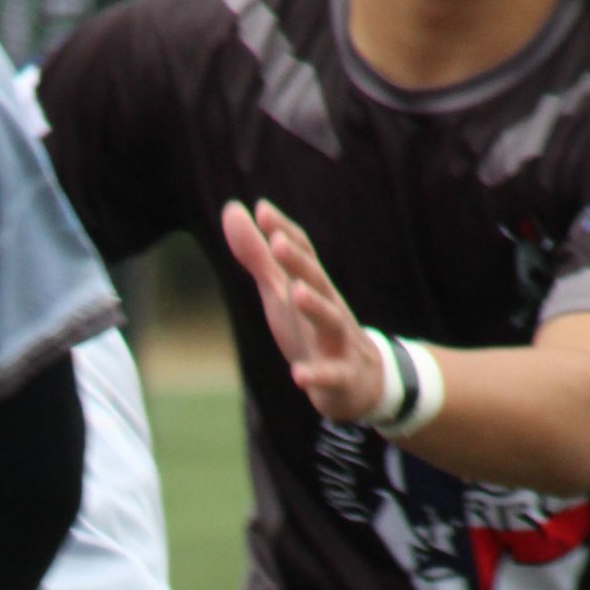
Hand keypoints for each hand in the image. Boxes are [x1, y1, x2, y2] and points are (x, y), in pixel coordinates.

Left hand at [221, 198, 391, 424]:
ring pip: (330, 321)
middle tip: (277, 242)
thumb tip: (232, 209)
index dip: (284, 232)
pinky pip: (331, 376)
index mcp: (313, 287)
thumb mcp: (280, 292)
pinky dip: (316, 375)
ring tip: (296, 293)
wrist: (358, 380)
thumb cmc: (310, 329)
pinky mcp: (341, 377)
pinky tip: (298, 375)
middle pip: (317, 281)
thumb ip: (257, 256)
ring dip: (315, 306)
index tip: (262, 211)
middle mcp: (329, 308)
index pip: (303, 254)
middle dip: (299, 262)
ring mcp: (337, 342)